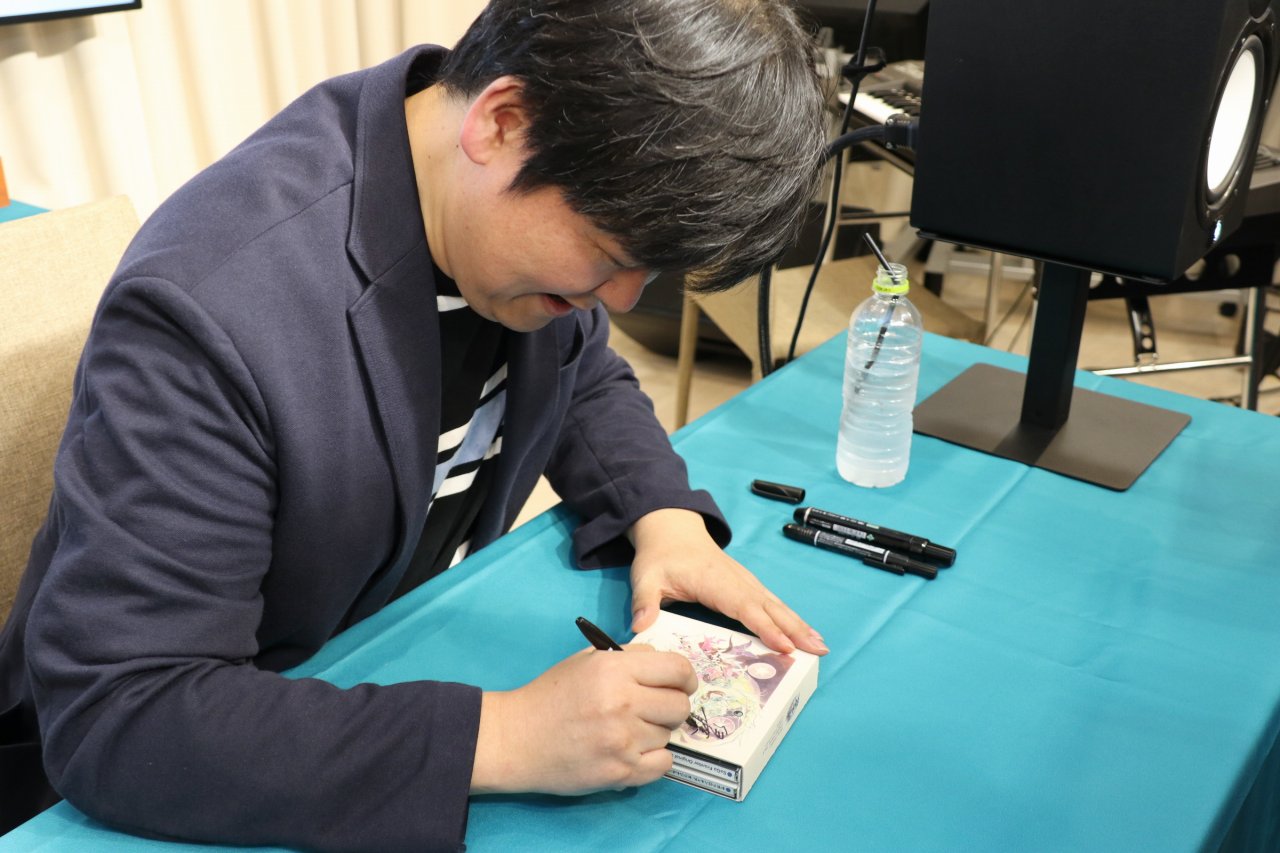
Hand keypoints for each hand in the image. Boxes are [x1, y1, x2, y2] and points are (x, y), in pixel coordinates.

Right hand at [470, 644, 696, 794]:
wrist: (516, 738)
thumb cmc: (550, 696)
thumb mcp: (586, 662)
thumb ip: (628, 659)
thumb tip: (665, 663)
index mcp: (614, 670)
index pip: (677, 669)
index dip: (685, 677)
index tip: (681, 684)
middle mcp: (622, 703)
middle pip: (680, 705)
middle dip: (672, 706)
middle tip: (654, 709)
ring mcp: (622, 740)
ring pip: (669, 735)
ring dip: (655, 733)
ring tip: (627, 731)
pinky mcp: (620, 772)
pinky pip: (663, 765)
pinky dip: (653, 759)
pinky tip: (632, 751)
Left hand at [627, 508, 828, 656]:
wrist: (671, 528)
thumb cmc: (659, 556)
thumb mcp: (646, 578)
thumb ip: (643, 602)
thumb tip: (640, 628)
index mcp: (714, 580)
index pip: (744, 606)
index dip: (765, 627)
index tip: (784, 646)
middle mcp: (736, 580)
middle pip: (769, 607)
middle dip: (794, 628)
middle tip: (818, 650)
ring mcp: (744, 581)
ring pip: (775, 604)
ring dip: (798, 624)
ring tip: (819, 645)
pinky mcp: (746, 584)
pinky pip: (771, 602)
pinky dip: (789, 617)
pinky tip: (803, 631)